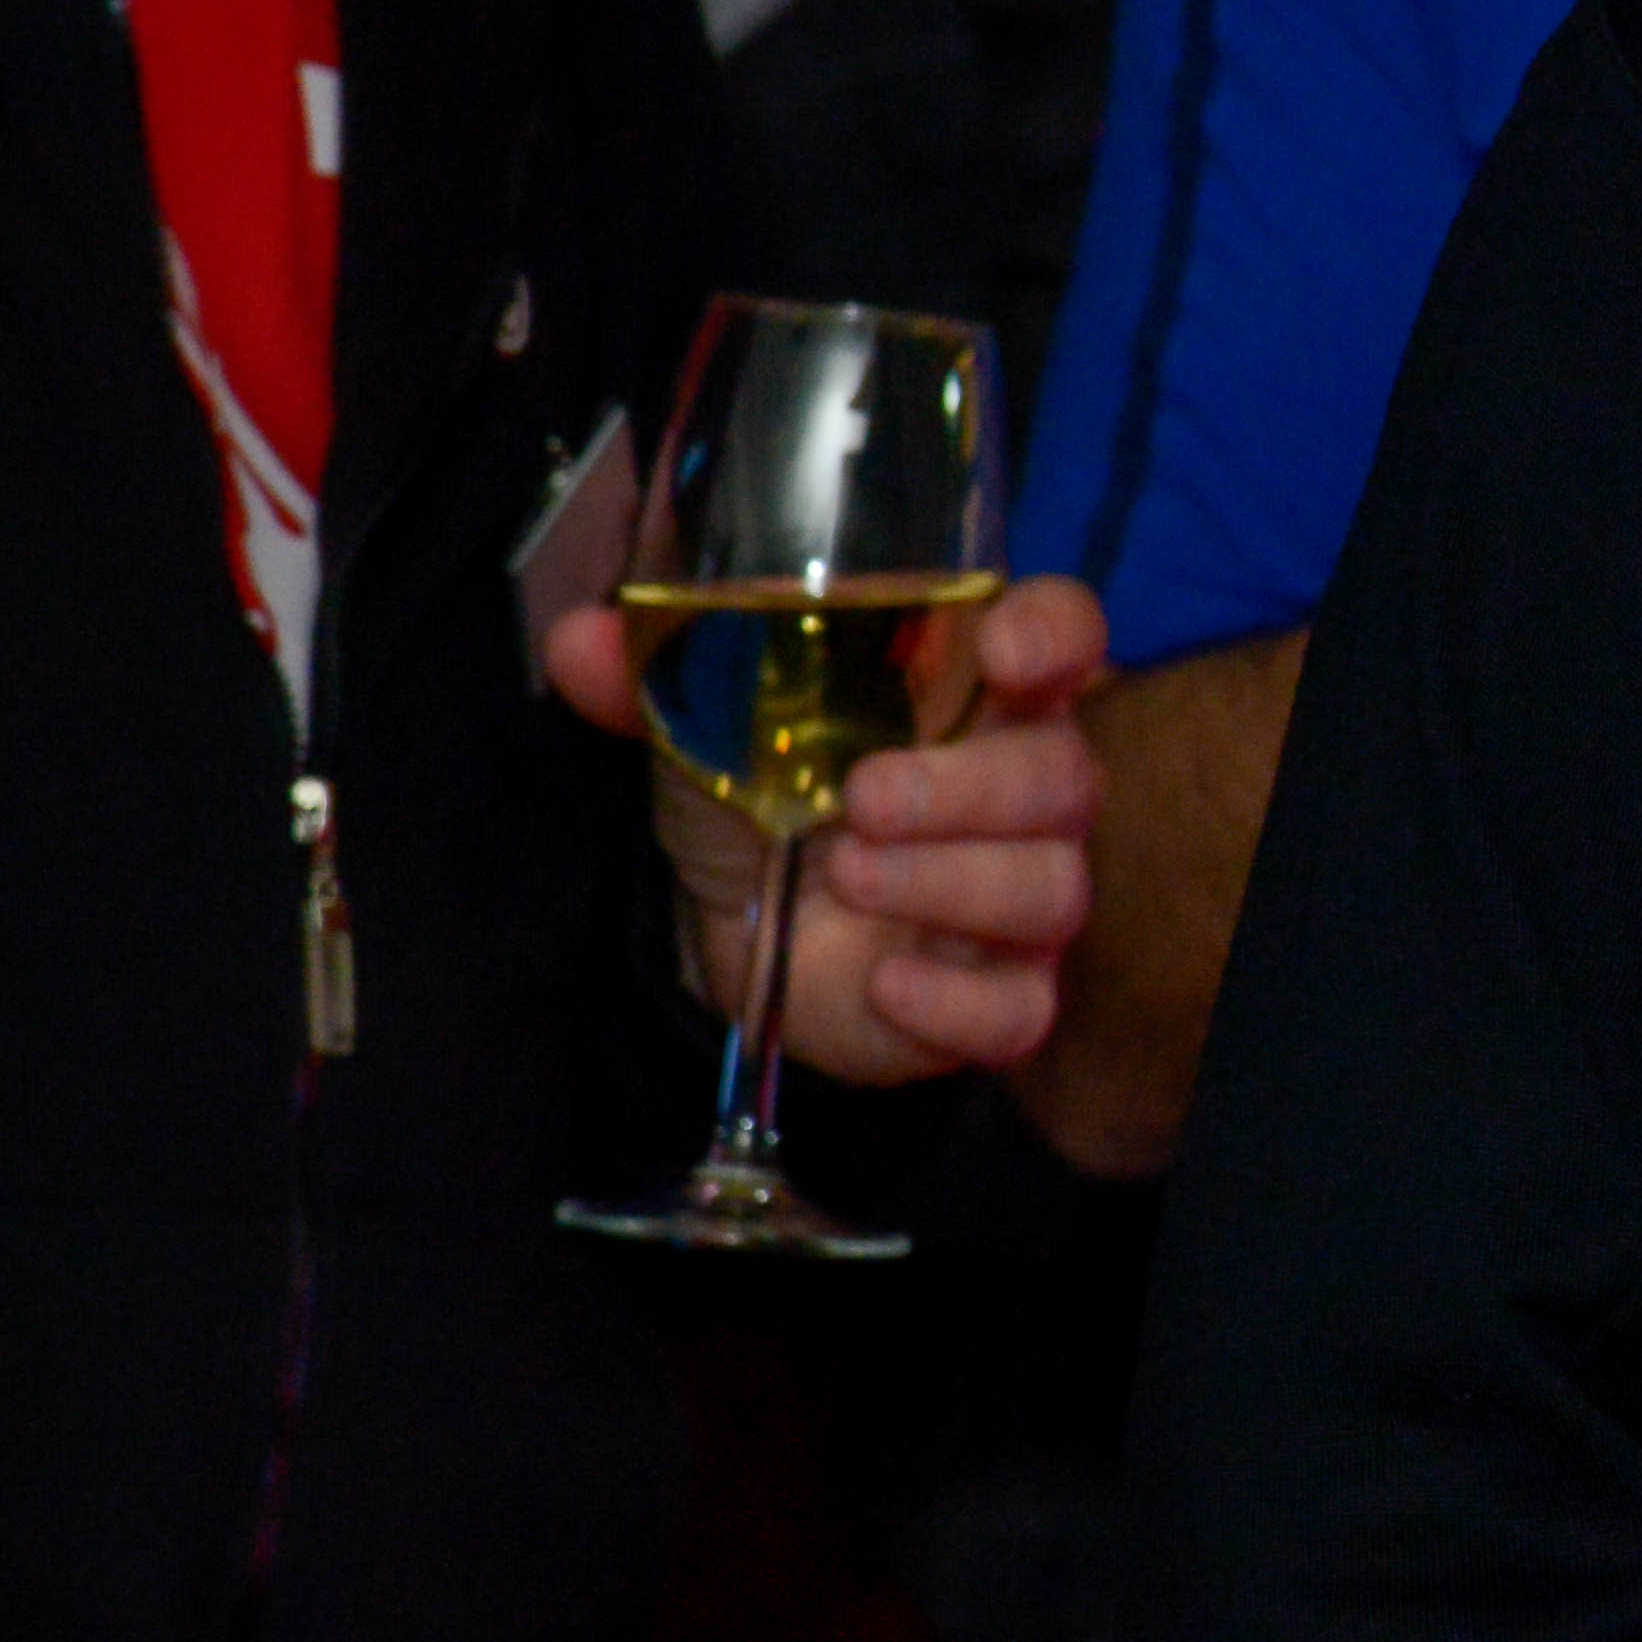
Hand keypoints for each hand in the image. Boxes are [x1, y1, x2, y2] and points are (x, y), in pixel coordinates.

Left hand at [546, 569, 1110, 1080]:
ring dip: (951, 883)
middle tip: (863, 799)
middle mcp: (1021, 792)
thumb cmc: (762, 804)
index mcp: (974, 698)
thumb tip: (579, 637)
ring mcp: (1020, 899)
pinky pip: (1023, 1006)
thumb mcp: (709, 731)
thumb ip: (660, 679)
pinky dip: (958, 998)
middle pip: (1062, 773)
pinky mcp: (1000, 997)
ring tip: (847, 879)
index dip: (1053, 634)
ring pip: (1050, 887)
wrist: (741, 940)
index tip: (1007, 653)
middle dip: (969, 786)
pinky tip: (886, 982)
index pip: (1062, 637)